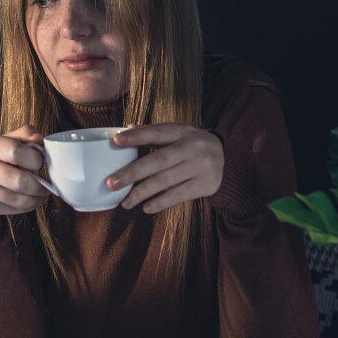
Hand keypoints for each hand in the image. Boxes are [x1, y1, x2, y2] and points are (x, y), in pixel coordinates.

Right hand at [0, 124, 50, 218]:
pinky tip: (28, 201)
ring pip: (19, 200)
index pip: (16, 152)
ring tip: (41, 194)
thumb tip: (40, 140)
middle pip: (20, 181)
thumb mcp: (10, 140)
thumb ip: (27, 135)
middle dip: (39, 186)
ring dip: (36, 199)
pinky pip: (13, 210)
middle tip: (46, 186)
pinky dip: (27, 207)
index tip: (40, 162)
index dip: (35, 159)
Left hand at [107, 123, 224, 213]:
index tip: (115, 141)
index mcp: (182, 131)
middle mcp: (192, 147)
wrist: (226, 159)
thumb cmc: (191, 146)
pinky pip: (177, 195)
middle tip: (111, 183)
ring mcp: (200, 167)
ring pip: (165, 181)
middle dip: (132, 173)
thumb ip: (153, 133)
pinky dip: (159, 202)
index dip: (136, 136)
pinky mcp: (205, 185)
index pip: (156, 132)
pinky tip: (145, 208)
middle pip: (158, 161)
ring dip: (141, 193)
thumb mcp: (178, 134)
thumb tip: (125, 129)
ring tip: (125, 202)